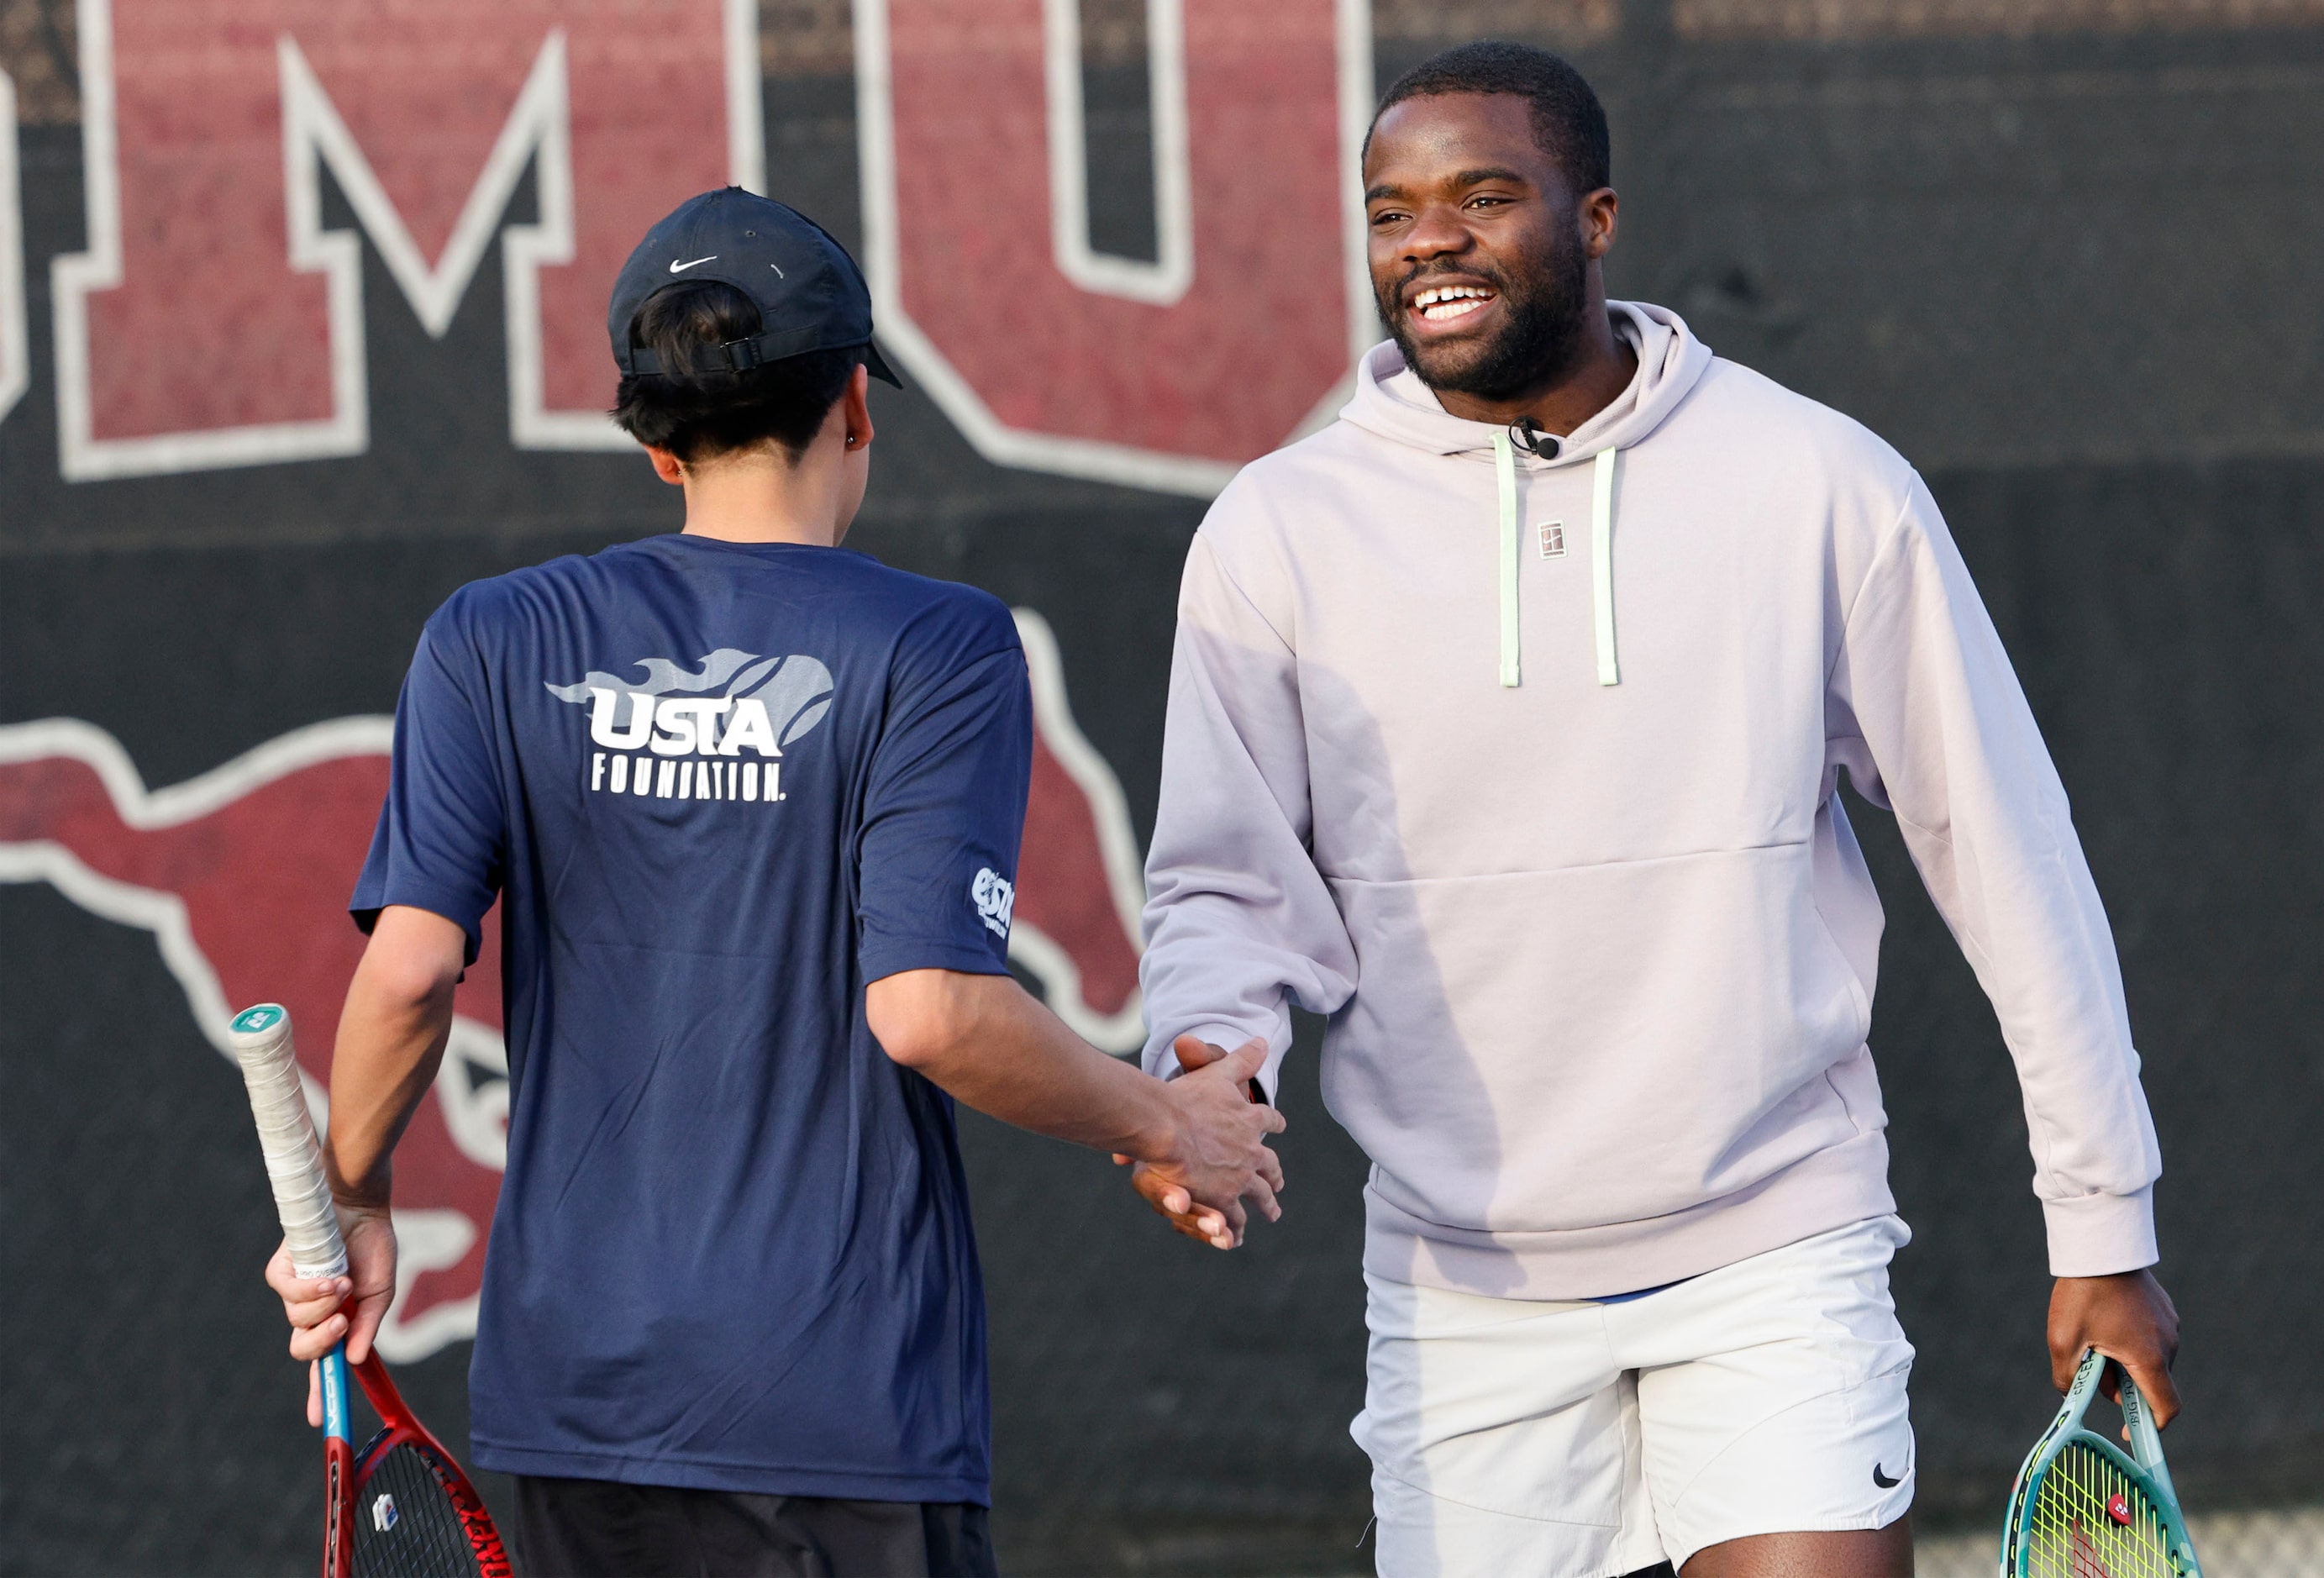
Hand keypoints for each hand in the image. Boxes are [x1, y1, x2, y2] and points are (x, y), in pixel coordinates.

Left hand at [263, 1203, 396, 1425]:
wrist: (362, 1206)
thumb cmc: (372, 1247)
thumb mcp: (380, 1294)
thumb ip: (367, 1326)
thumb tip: (353, 1359)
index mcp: (336, 1321)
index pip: (323, 1363)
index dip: (320, 1392)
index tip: (320, 1418)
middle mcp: (311, 1312)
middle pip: (303, 1349)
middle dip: (321, 1342)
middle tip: (340, 1324)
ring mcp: (295, 1292)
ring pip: (297, 1321)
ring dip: (323, 1306)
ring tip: (343, 1281)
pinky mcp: (282, 1270)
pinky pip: (287, 1293)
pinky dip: (310, 1289)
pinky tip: (330, 1277)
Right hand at [1114, 1035, 1282, 1248]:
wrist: (1167, 1127)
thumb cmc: (1185, 1098)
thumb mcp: (1216, 1072)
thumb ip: (1240, 1059)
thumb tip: (1264, 1040)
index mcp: (1249, 1119)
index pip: (1268, 1120)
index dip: (1273, 1122)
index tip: (1279, 1126)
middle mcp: (1251, 1150)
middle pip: (1270, 1165)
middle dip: (1274, 1173)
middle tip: (1278, 1183)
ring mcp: (1241, 1176)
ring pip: (1260, 1194)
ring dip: (1266, 1203)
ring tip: (1270, 1211)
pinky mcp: (1225, 1199)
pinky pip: (1236, 1217)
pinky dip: (1237, 1227)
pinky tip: (1237, 1235)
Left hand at [2049, 1268, 2180, 1429]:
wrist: (2100, 1246)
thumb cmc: (2082, 1294)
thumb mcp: (2063, 1341)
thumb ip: (2069, 1378)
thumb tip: (2074, 1394)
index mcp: (2150, 1358)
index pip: (2167, 1408)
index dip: (2151, 1427)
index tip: (2127, 1430)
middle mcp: (2169, 1344)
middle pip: (2152, 1384)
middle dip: (2122, 1386)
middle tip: (2091, 1368)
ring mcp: (2170, 1325)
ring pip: (2150, 1360)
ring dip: (2125, 1363)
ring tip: (2093, 1339)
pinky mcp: (2165, 1310)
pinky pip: (2151, 1338)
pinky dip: (2131, 1343)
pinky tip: (2104, 1323)